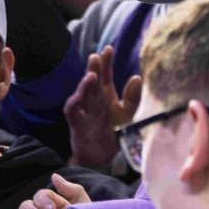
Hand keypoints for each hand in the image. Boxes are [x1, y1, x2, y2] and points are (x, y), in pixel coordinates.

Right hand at [65, 46, 142, 169]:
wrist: (104, 160)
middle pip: (92, 81)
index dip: (106, 62)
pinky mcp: (76, 123)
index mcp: (106, 97)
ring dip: (84, 83)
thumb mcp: (129, 115)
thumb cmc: (115, 135)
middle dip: (94, 68)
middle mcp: (94, 101)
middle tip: (97, 56)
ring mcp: (84, 111)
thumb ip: (133, 97)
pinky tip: (80, 95)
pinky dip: (75, 100)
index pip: (105, 75)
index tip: (108, 49)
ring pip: (81, 93)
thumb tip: (137, 77)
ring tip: (92, 74)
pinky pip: (72, 109)